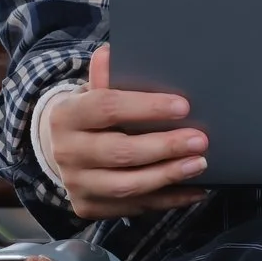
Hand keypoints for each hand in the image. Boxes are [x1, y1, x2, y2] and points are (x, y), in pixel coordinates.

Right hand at [44, 45, 210, 219]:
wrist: (62, 150)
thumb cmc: (90, 116)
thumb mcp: (93, 92)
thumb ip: (105, 77)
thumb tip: (111, 53)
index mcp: (66, 115)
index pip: (107, 108)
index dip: (147, 108)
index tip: (183, 106)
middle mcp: (66, 152)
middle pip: (119, 152)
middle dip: (164, 146)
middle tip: (199, 140)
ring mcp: (76, 184)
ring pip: (127, 185)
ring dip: (168, 175)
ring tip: (199, 164)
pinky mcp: (87, 207)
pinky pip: (133, 208)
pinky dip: (167, 200)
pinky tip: (192, 190)